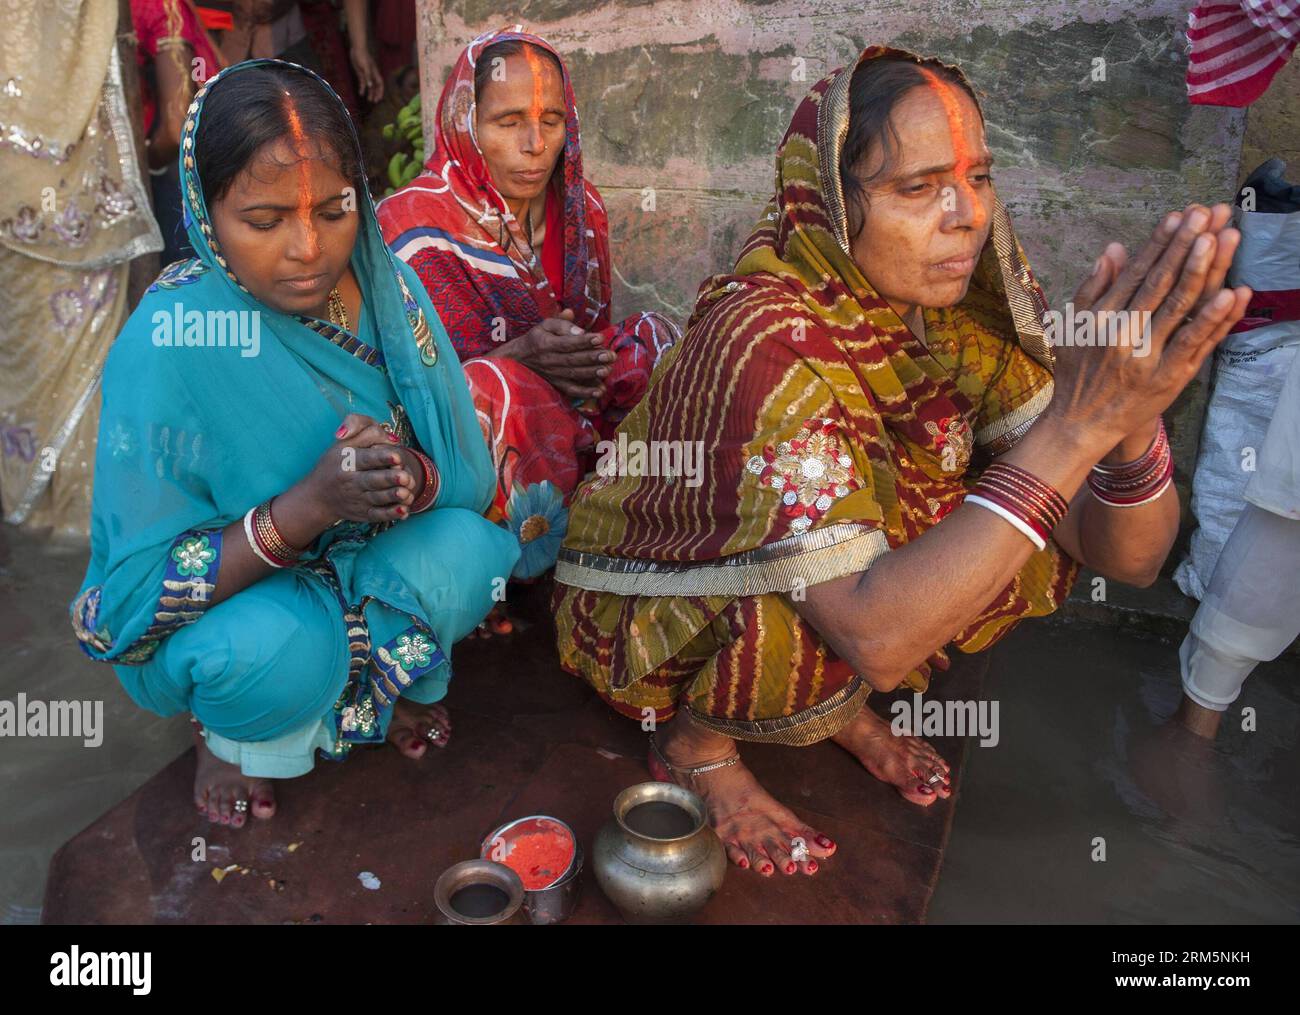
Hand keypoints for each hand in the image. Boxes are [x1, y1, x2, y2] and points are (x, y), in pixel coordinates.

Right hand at [294, 413, 420, 527]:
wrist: (318, 496)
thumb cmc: (336, 463)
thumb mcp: (345, 443)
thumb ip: (368, 433)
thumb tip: (393, 438)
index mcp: (347, 461)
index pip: (366, 458)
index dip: (382, 457)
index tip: (396, 456)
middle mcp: (351, 481)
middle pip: (372, 480)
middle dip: (389, 479)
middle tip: (404, 477)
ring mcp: (358, 499)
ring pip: (377, 498)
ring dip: (392, 497)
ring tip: (406, 493)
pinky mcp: (363, 513)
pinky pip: (377, 515)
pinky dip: (390, 514)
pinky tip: (404, 510)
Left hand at [350, 44, 383, 102]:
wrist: (357, 49)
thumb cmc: (362, 56)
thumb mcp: (365, 67)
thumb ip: (368, 77)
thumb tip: (370, 86)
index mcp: (375, 73)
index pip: (380, 84)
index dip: (380, 91)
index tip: (379, 98)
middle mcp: (372, 75)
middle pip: (375, 86)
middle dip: (376, 94)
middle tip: (374, 101)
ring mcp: (366, 74)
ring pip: (369, 86)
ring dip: (370, 93)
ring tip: (368, 100)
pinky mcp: (360, 73)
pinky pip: (362, 83)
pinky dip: (362, 88)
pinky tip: (360, 93)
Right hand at [488, 307, 613, 399]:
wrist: (518, 360)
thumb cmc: (536, 339)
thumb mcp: (544, 326)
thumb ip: (562, 323)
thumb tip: (580, 330)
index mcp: (546, 343)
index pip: (567, 343)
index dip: (584, 341)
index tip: (600, 338)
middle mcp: (549, 360)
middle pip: (573, 360)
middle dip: (593, 358)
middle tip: (610, 355)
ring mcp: (553, 375)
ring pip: (574, 375)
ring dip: (592, 374)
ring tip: (607, 370)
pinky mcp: (556, 385)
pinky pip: (571, 390)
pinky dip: (585, 392)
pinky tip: (600, 390)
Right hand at [1045, 203, 1250, 453]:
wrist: (1080, 425)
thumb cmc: (1077, 373)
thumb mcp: (1073, 328)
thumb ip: (1093, 288)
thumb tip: (1114, 250)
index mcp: (1102, 319)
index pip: (1137, 273)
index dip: (1160, 242)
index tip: (1179, 215)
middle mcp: (1124, 335)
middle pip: (1162, 283)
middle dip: (1186, 245)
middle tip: (1208, 213)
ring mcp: (1148, 357)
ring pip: (1181, 308)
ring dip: (1205, 270)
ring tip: (1223, 238)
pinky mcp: (1169, 378)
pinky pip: (1195, 344)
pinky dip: (1214, 320)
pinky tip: (1232, 295)